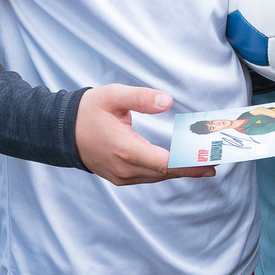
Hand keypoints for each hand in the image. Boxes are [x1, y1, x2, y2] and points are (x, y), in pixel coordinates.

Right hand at [75, 84, 213, 185]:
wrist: (59, 130)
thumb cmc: (86, 111)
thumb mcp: (113, 96)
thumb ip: (141, 98)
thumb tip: (167, 101)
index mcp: (125, 150)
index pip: (166, 163)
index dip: (190, 164)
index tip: (210, 161)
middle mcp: (125, 169)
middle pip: (166, 173)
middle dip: (191, 168)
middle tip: (215, 160)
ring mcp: (121, 176)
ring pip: (157, 177)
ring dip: (179, 171)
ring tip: (203, 164)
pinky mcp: (119, 178)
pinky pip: (148, 177)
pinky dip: (165, 171)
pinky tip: (178, 165)